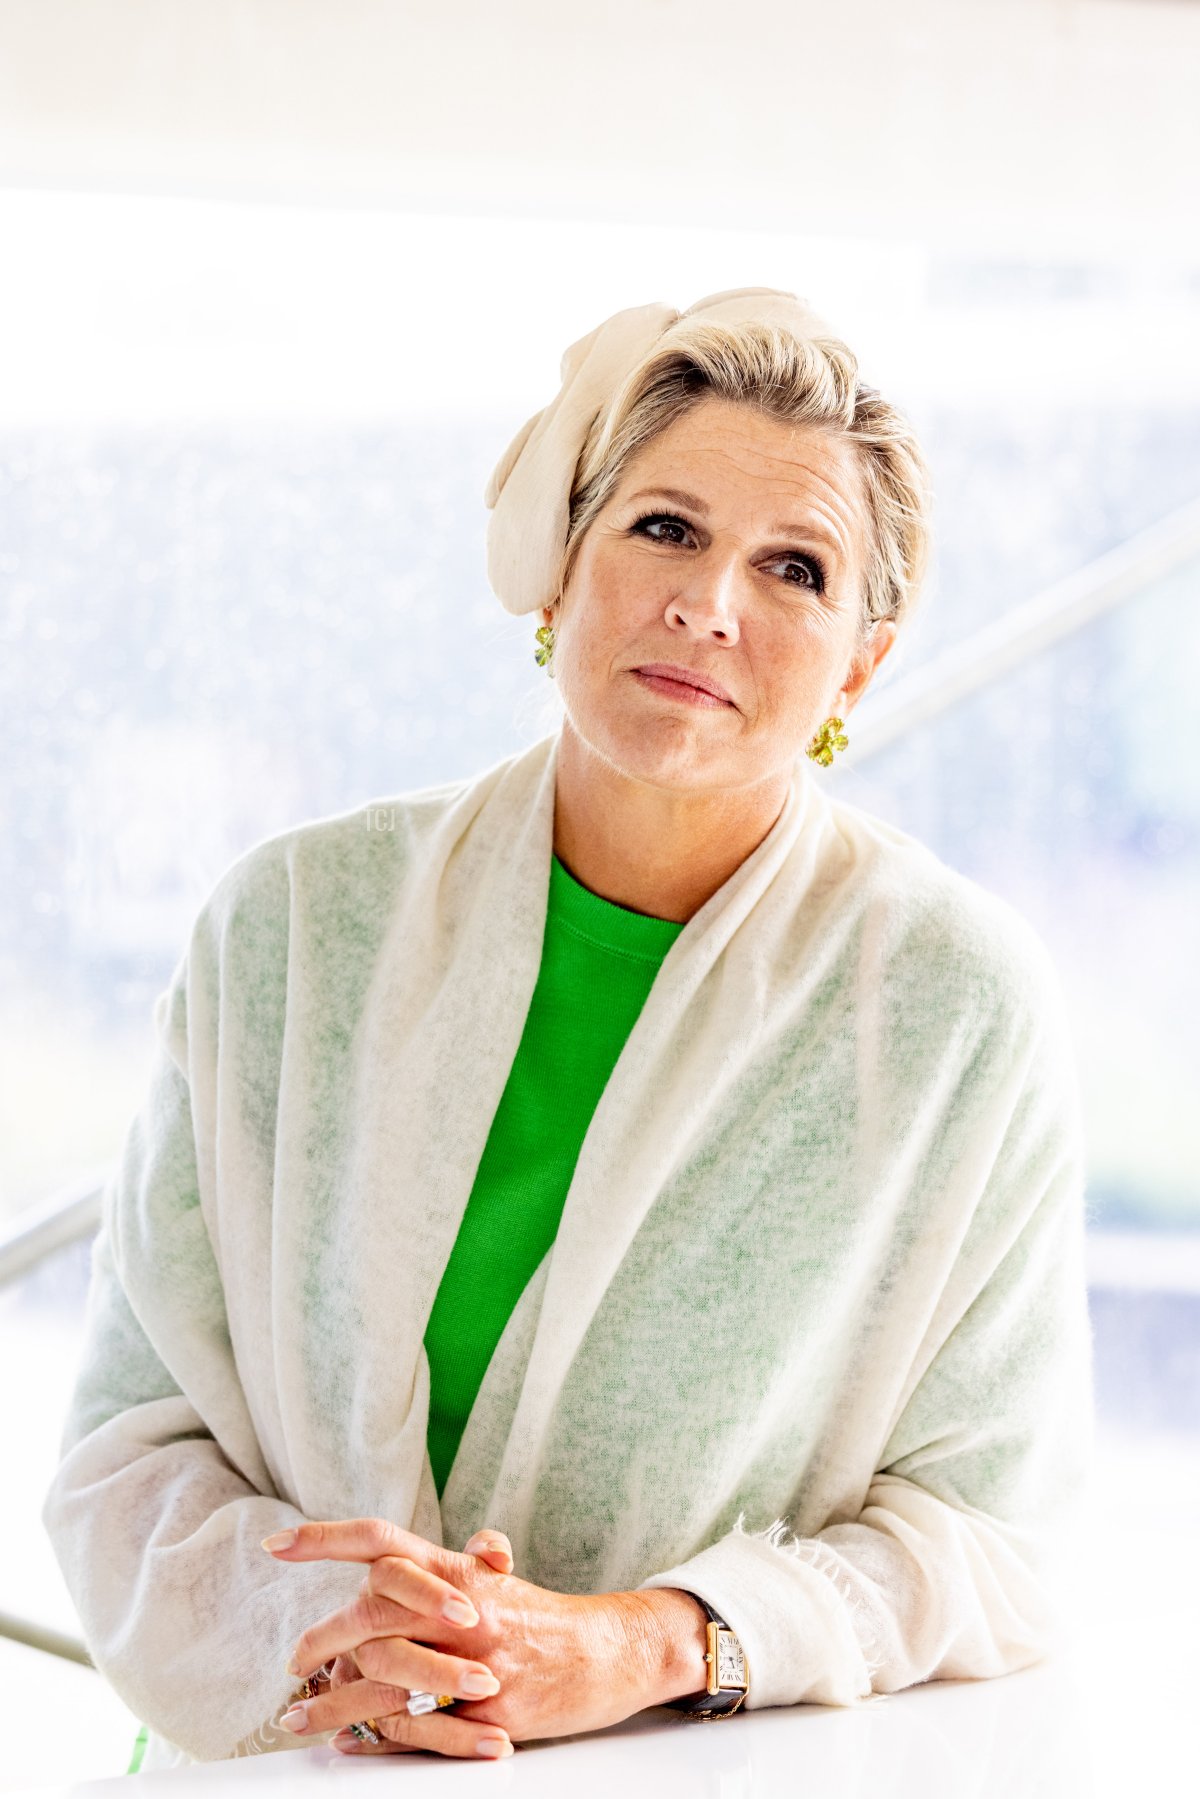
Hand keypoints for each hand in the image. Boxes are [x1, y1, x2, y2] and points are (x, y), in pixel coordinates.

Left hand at [266, 1517, 704, 1753]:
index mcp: (457, 1570)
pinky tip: (351, 1741)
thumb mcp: (493, 1579)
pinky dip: (377, 1736)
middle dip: (324, 1638)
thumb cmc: (541, 1617)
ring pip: (386, 1680)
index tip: (276, 1545)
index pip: (382, 1541)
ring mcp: (474, 1663)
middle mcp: (462, 1609)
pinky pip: (418, 1728)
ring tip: (299, 1716)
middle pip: (373, 1613)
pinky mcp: (486, 1714)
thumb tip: (392, 1558)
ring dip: (335, 1702)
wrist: (608, 1653)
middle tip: (295, 1660)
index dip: (326, 1538)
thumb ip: (443, 1566)